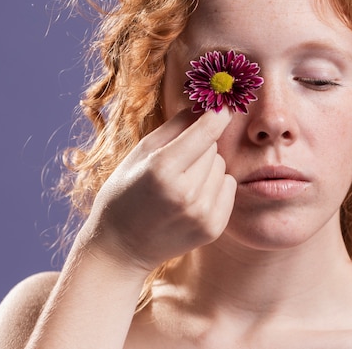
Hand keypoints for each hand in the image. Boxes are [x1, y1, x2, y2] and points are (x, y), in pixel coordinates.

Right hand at [79, 108, 235, 272]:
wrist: (122, 247)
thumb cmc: (127, 191)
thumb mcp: (140, 153)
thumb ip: (175, 126)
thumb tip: (207, 104)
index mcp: (162, 169)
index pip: (206, 131)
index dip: (218, 114)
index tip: (224, 104)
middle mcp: (185, 193)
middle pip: (214, 148)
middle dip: (200, 148)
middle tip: (176, 163)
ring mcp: (202, 213)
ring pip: (223, 167)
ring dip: (207, 169)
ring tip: (181, 184)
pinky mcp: (213, 228)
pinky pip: (229, 187)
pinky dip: (215, 187)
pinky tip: (192, 199)